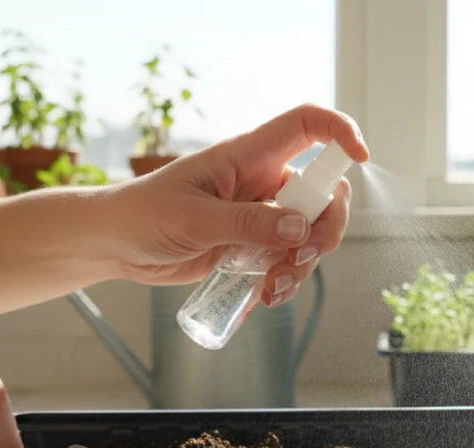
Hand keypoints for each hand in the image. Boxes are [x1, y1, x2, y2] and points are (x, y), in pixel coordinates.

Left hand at [107, 103, 368, 305]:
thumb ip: (248, 224)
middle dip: (324, 228)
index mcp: (248, 156)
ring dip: (302, 264)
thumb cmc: (143, 215)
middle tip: (301, 257)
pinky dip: (286, 280)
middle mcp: (262, 181)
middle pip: (323, 193)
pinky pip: (288, 259)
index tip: (359, 160)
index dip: (340, 133)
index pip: (306, 125)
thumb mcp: (193, 219)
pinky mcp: (252, 245)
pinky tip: (263, 296)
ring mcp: (260, 215)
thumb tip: (299, 227)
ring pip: (309, 234)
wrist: (115, 245)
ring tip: (271, 288)